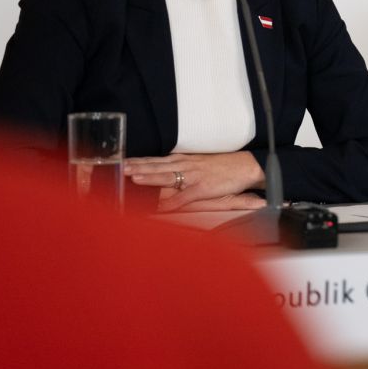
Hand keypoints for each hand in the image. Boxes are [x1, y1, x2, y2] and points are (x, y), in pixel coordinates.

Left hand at [125, 151, 267, 212]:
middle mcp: (186, 165)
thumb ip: (182, 168)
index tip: (123, 161)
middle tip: (121, 166)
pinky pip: (184, 197)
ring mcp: (194, 176)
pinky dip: (171, 203)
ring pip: (167, 176)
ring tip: (134, 177)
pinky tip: (160, 208)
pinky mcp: (203, 188)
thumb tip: (166, 172)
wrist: (246, 166)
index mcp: (184, 160)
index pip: (157, 159)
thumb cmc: (224, 166)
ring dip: (150, 176)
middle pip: (157, 165)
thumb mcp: (200, 164)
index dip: (139, 161)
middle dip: (138, 166)